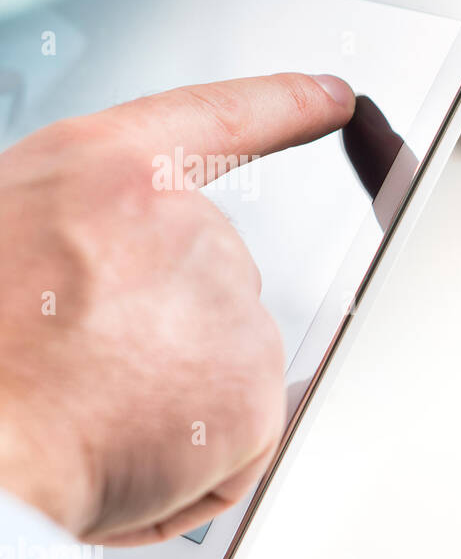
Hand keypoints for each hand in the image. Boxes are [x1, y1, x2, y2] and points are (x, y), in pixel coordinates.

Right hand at [0, 73, 354, 543]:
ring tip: (89, 412)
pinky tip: (129, 456)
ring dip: (173, 396)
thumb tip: (100, 266)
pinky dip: (195, 461)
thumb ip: (77, 228)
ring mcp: (231, 308)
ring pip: (223, 362)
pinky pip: (238, 433)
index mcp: (106, 173)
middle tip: (80, 363)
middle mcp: (187, 227)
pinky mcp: (255, 389)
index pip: (220, 119)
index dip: (283, 105)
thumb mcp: (8, 228)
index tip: (331, 98)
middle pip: (212, 279)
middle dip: (161, 327)